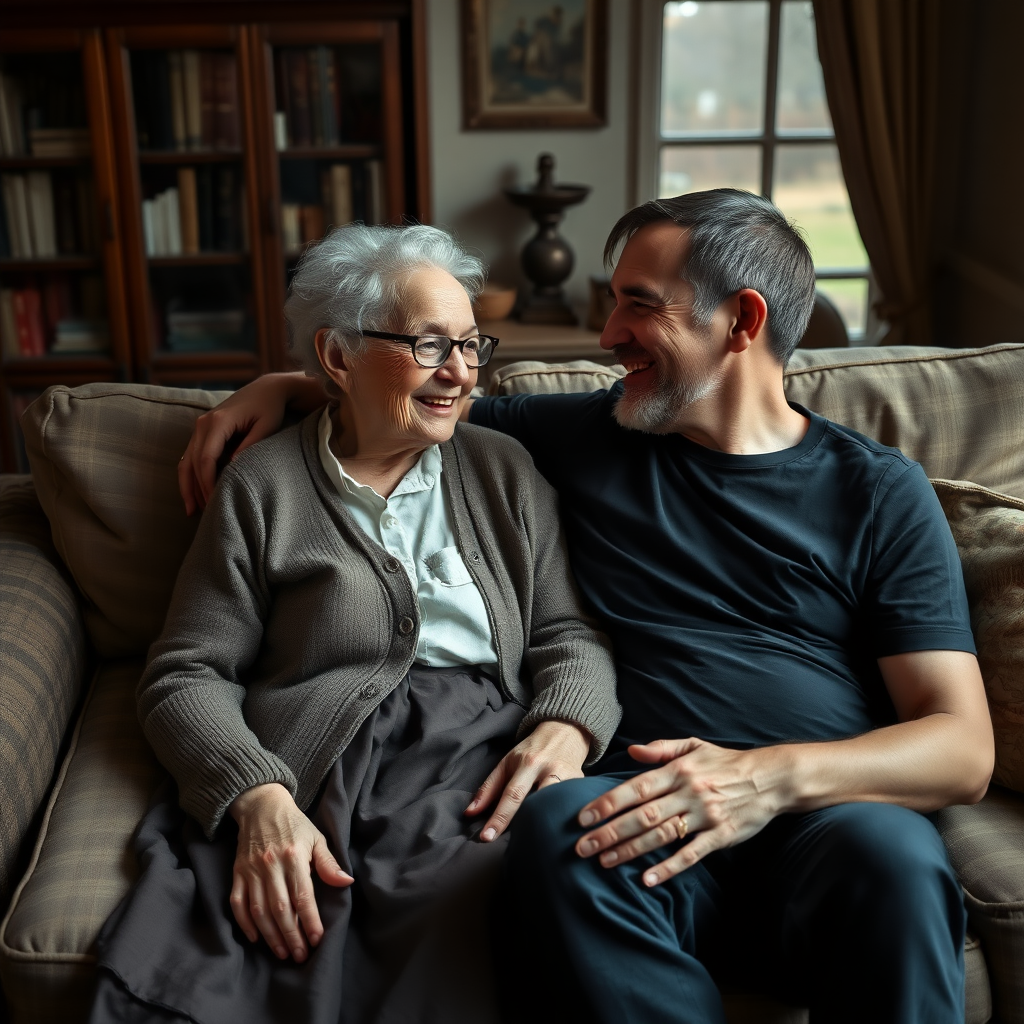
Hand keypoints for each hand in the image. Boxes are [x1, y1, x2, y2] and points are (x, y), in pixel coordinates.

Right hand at [178, 372, 319, 514]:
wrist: (266, 389)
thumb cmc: (270, 408)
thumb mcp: (267, 426)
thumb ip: (250, 445)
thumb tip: (233, 467)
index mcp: (218, 421)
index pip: (206, 459)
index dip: (208, 484)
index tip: (215, 503)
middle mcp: (203, 423)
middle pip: (194, 463)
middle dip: (198, 490)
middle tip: (208, 514)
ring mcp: (200, 426)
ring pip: (187, 461)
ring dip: (188, 487)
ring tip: (193, 511)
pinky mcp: (202, 431)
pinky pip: (191, 456)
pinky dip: (190, 476)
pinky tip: (193, 495)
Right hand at [228, 782, 352, 961]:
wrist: (261, 805)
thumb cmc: (294, 824)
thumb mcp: (316, 838)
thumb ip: (329, 863)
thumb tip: (347, 882)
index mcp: (294, 857)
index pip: (303, 896)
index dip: (310, 920)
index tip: (317, 939)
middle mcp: (271, 866)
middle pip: (281, 909)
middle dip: (291, 935)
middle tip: (300, 955)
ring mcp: (252, 871)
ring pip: (259, 910)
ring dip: (271, 935)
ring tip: (282, 952)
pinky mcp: (237, 874)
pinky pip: (237, 903)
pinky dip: (245, 923)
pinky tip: (256, 938)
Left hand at [466, 720, 590, 841]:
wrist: (565, 732)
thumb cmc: (531, 751)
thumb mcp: (507, 763)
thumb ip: (488, 788)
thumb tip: (469, 814)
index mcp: (528, 763)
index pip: (512, 794)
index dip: (499, 818)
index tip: (486, 838)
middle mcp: (550, 770)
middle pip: (539, 801)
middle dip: (526, 825)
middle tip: (515, 849)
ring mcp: (570, 778)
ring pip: (559, 805)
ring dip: (548, 825)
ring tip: (538, 847)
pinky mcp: (584, 785)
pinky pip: (574, 807)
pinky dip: (566, 822)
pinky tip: (560, 839)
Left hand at [574, 738, 785, 886]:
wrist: (770, 778)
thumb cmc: (725, 762)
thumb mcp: (693, 746)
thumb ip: (661, 748)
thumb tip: (630, 750)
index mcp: (678, 770)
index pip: (636, 788)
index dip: (608, 803)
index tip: (583, 817)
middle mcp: (688, 792)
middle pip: (643, 815)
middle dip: (610, 832)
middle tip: (582, 847)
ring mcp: (705, 816)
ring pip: (661, 835)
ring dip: (630, 850)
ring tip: (604, 861)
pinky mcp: (721, 836)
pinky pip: (691, 854)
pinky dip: (669, 867)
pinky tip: (647, 879)